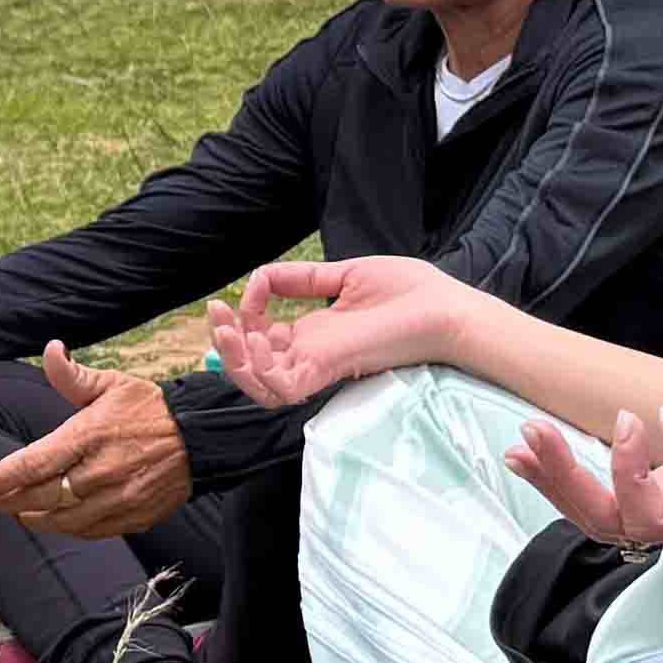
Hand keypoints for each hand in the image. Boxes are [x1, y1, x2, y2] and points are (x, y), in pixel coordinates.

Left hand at [0, 346, 189, 537]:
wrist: (202, 438)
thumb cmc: (150, 409)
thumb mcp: (112, 384)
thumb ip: (72, 376)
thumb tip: (51, 349)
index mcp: (89, 435)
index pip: (34, 463)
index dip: (3, 478)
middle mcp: (101, 471)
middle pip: (41, 498)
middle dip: (10, 502)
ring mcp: (119, 499)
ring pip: (63, 521)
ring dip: (36, 518)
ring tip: (20, 511)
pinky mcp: (134, 517)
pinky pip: (91, 530)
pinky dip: (68, 527)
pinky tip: (55, 519)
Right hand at [208, 253, 474, 409]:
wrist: (447, 310)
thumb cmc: (411, 293)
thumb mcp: (345, 275)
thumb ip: (300, 279)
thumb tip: (258, 277)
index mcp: (315, 335)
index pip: (262, 341)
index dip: (242, 322)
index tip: (246, 293)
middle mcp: (311, 355)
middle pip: (251, 367)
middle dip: (225, 343)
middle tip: (216, 314)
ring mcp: (318, 366)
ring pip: (259, 384)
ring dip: (233, 359)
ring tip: (227, 329)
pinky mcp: (328, 372)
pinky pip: (281, 388)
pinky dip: (259, 369)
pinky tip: (257, 337)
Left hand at [512, 378, 662, 561]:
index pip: (650, 517)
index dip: (625, 477)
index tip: (631, 419)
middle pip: (609, 524)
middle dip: (565, 481)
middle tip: (530, 433)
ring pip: (603, 517)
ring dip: (559, 480)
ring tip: (521, 442)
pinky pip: (613, 498)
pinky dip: (573, 475)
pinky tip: (537, 451)